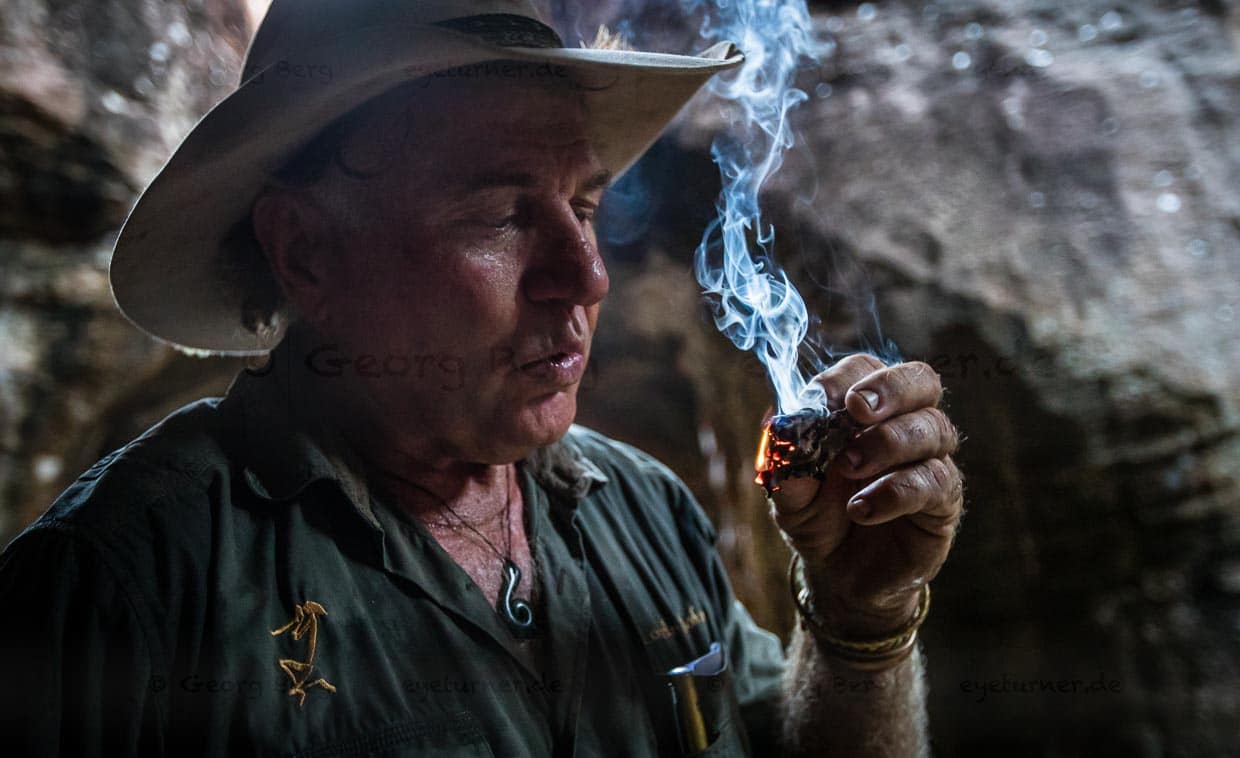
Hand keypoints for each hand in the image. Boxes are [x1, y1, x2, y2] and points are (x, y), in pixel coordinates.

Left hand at [768, 355, 963, 637]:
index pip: (866, 369)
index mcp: (865, 408)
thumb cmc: (817, 517)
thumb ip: (785, 458)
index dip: (845, 377)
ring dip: (886, 443)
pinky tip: (862, 510)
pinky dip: (896, 491)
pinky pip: (935, 481)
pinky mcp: (944, 501)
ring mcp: (930, 460)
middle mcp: (905, 424)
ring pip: (932, 428)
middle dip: (889, 388)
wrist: (838, 574)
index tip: (820, 398)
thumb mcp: (789, 490)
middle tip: (857, 410)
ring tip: (849, 468)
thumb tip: (777, 424)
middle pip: (920, 380)